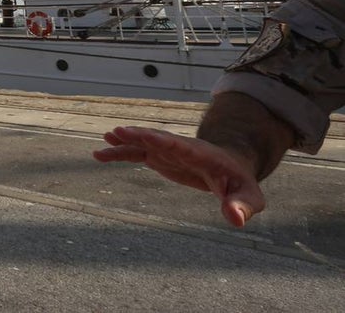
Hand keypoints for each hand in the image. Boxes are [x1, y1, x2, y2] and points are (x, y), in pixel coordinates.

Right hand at [93, 126, 265, 226]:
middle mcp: (181, 148)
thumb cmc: (240, 183)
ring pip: (142, 144)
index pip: (181, 145)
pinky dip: (120, 152)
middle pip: (157, 139)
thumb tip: (235, 220)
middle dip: (139, 136)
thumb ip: (242, 205)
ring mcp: (168, 151)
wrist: (230, 166)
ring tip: (104, 139)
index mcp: (202, 155)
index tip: (147, 136)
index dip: (165, 141)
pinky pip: (136, 152)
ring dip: (124, 142)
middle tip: (117, 131)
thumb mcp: (249, 196)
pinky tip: (100, 154)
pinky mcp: (160, 157)